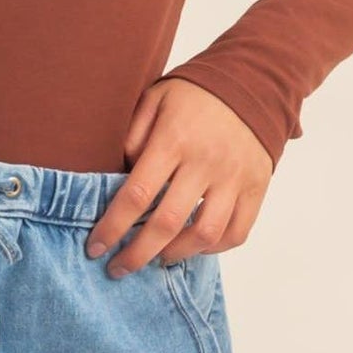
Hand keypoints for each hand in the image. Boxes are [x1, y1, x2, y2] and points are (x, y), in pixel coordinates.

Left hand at [84, 78, 274, 276]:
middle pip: (167, 223)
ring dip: (174, 255)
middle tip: (117, 269)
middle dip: (136, 254)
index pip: (137, 194)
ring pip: (204, 235)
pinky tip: (191, 247)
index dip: (112, 226)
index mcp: (174, 139)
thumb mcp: (154, 99)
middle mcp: (206, 162)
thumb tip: (117, 175)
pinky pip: (236, 232)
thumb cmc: (194, 95)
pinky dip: (212, 249)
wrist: (252, 83)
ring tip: (155, 258)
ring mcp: (235, 178)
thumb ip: (132, 135)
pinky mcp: (257, 188)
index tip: (95, 248)